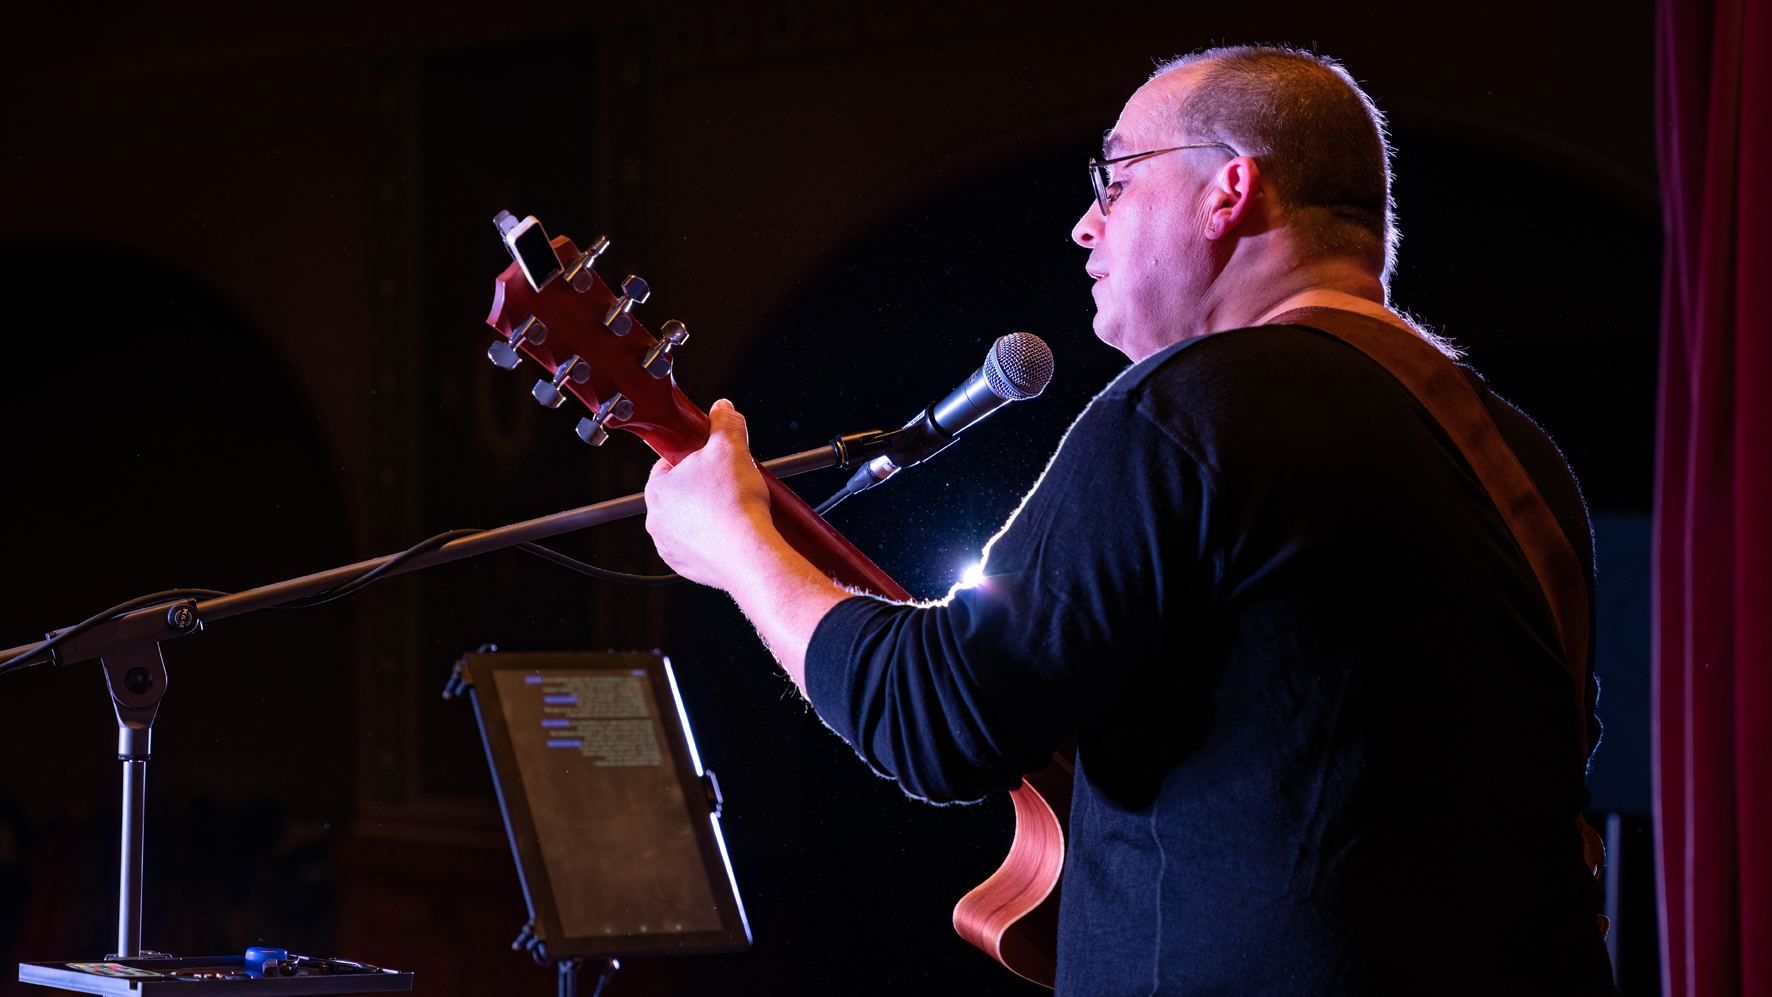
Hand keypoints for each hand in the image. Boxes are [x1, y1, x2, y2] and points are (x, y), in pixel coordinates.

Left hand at [645, 398, 852, 689]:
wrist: (749, 554)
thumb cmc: (734, 504)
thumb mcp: (731, 447)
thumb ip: (724, 423)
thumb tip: (722, 409)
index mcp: (657, 488)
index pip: (669, 463)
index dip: (694, 457)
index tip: (713, 459)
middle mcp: (656, 520)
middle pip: (678, 492)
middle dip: (701, 486)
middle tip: (728, 483)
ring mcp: (670, 546)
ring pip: (687, 521)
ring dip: (705, 514)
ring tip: (733, 509)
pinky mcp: (686, 567)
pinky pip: (697, 546)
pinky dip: (711, 539)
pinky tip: (732, 532)